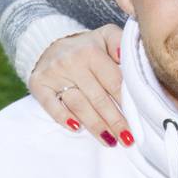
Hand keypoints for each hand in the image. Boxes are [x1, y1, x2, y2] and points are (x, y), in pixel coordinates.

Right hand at [29, 25, 127, 143]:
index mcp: (91, 51)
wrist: (49, 41)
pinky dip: (63, 117)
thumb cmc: (86, 47)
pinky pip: (50, 105)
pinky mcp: (38, 84)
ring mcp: (54, 74)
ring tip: (110, 141)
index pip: (114, 83)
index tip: (139, 122)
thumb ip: (121, 43)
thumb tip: (127, 58)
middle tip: (127, 139)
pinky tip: (76, 128)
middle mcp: (72, 62)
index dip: (128, 104)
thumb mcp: (106, 36)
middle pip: (99, 98)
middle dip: (115, 121)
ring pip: (78, 105)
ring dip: (95, 125)